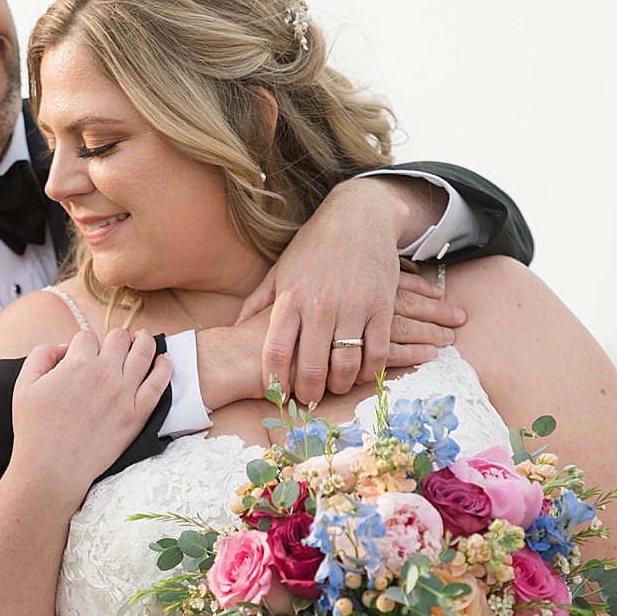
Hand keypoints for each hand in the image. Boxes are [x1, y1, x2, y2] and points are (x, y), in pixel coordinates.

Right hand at [8, 328, 172, 499]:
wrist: (52, 469)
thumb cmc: (35, 430)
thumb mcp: (25, 384)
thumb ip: (42, 355)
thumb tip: (65, 347)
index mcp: (77, 363)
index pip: (87, 337)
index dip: (84, 344)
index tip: (83, 354)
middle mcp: (104, 373)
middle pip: (119, 338)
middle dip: (115, 338)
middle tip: (117, 344)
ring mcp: (124, 393)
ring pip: (143, 352)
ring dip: (144, 341)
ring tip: (143, 339)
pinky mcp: (137, 414)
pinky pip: (158, 383)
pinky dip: (164, 367)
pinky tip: (164, 360)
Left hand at [238, 178, 465, 402]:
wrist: (359, 214)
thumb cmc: (314, 244)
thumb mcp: (280, 268)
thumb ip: (259, 301)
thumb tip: (235, 326)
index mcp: (290, 298)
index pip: (276, 351)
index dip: (276, 381)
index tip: (278, 393)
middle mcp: (320, 305)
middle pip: (312, 367)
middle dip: (309, 393)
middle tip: (309, 400)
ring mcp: (353, 306)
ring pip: (346, 365)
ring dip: (340, 385)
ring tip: (335, 387)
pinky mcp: (381, 306)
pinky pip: (377, 352)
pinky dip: (370, 371)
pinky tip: (362, 372)